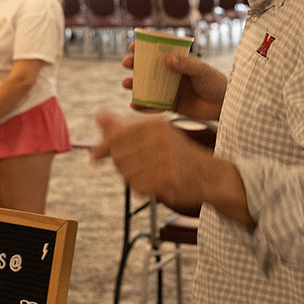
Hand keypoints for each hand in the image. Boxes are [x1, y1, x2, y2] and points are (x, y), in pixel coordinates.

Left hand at [90, 111, 213, 211]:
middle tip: (135, 167)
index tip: (93, 158)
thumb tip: (98, 114)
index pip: (116, 136)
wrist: (209, 174)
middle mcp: (158, 139)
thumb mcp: (153, 132)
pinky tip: (152, 185)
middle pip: (118, 156)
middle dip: (120, 164)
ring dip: (131, 178)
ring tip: (147, 175)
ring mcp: (163, 160)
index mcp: (154, 123)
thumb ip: (123, 124)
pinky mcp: (166, 180)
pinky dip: (140, 189)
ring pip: (126, 173)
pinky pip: (137, 187)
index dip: (101, 148)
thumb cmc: (176, 152)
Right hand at [120, 43, 226, 120]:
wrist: (224, 106)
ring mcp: (169, 90)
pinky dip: (143, 106)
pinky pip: (154, 105)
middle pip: (149, 68)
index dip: (145, 48)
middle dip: (135, 65)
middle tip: (126, 63)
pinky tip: (134, 105)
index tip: (133, 46)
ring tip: (126, 83)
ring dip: (135, 84)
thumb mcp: (202, 71)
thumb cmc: (216, 83)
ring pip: (148, 86)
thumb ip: (186, 65)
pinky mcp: (171, 105)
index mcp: (178, 61)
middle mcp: (171, 74)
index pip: (159, 52)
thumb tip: (168, 59)